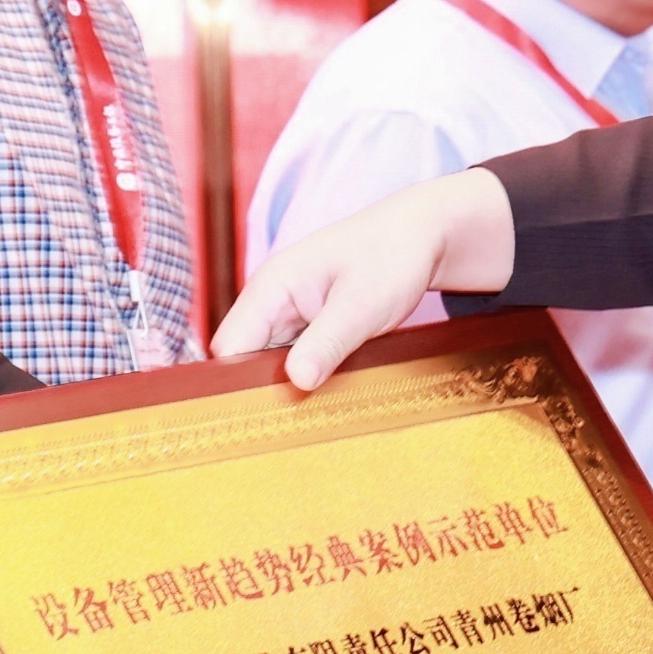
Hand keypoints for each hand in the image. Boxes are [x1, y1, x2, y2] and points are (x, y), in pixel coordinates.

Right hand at [214, 169, 516, 389]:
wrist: (422, 237)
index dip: (240, 382)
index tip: (270, 412)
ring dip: (289, 386)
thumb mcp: (364, 304)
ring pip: (269, 364)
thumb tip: (297, 381)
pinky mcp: (310, 328)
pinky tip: (330, 391)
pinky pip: (295, 361)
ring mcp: (290, 315)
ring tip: (317, 408)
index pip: (230, 346)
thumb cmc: (393, 256)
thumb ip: (328, 342)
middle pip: (244, 360)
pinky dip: (308, 377)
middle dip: (265, 390)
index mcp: (271, 287)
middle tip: (298, 416)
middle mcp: (271, 301)